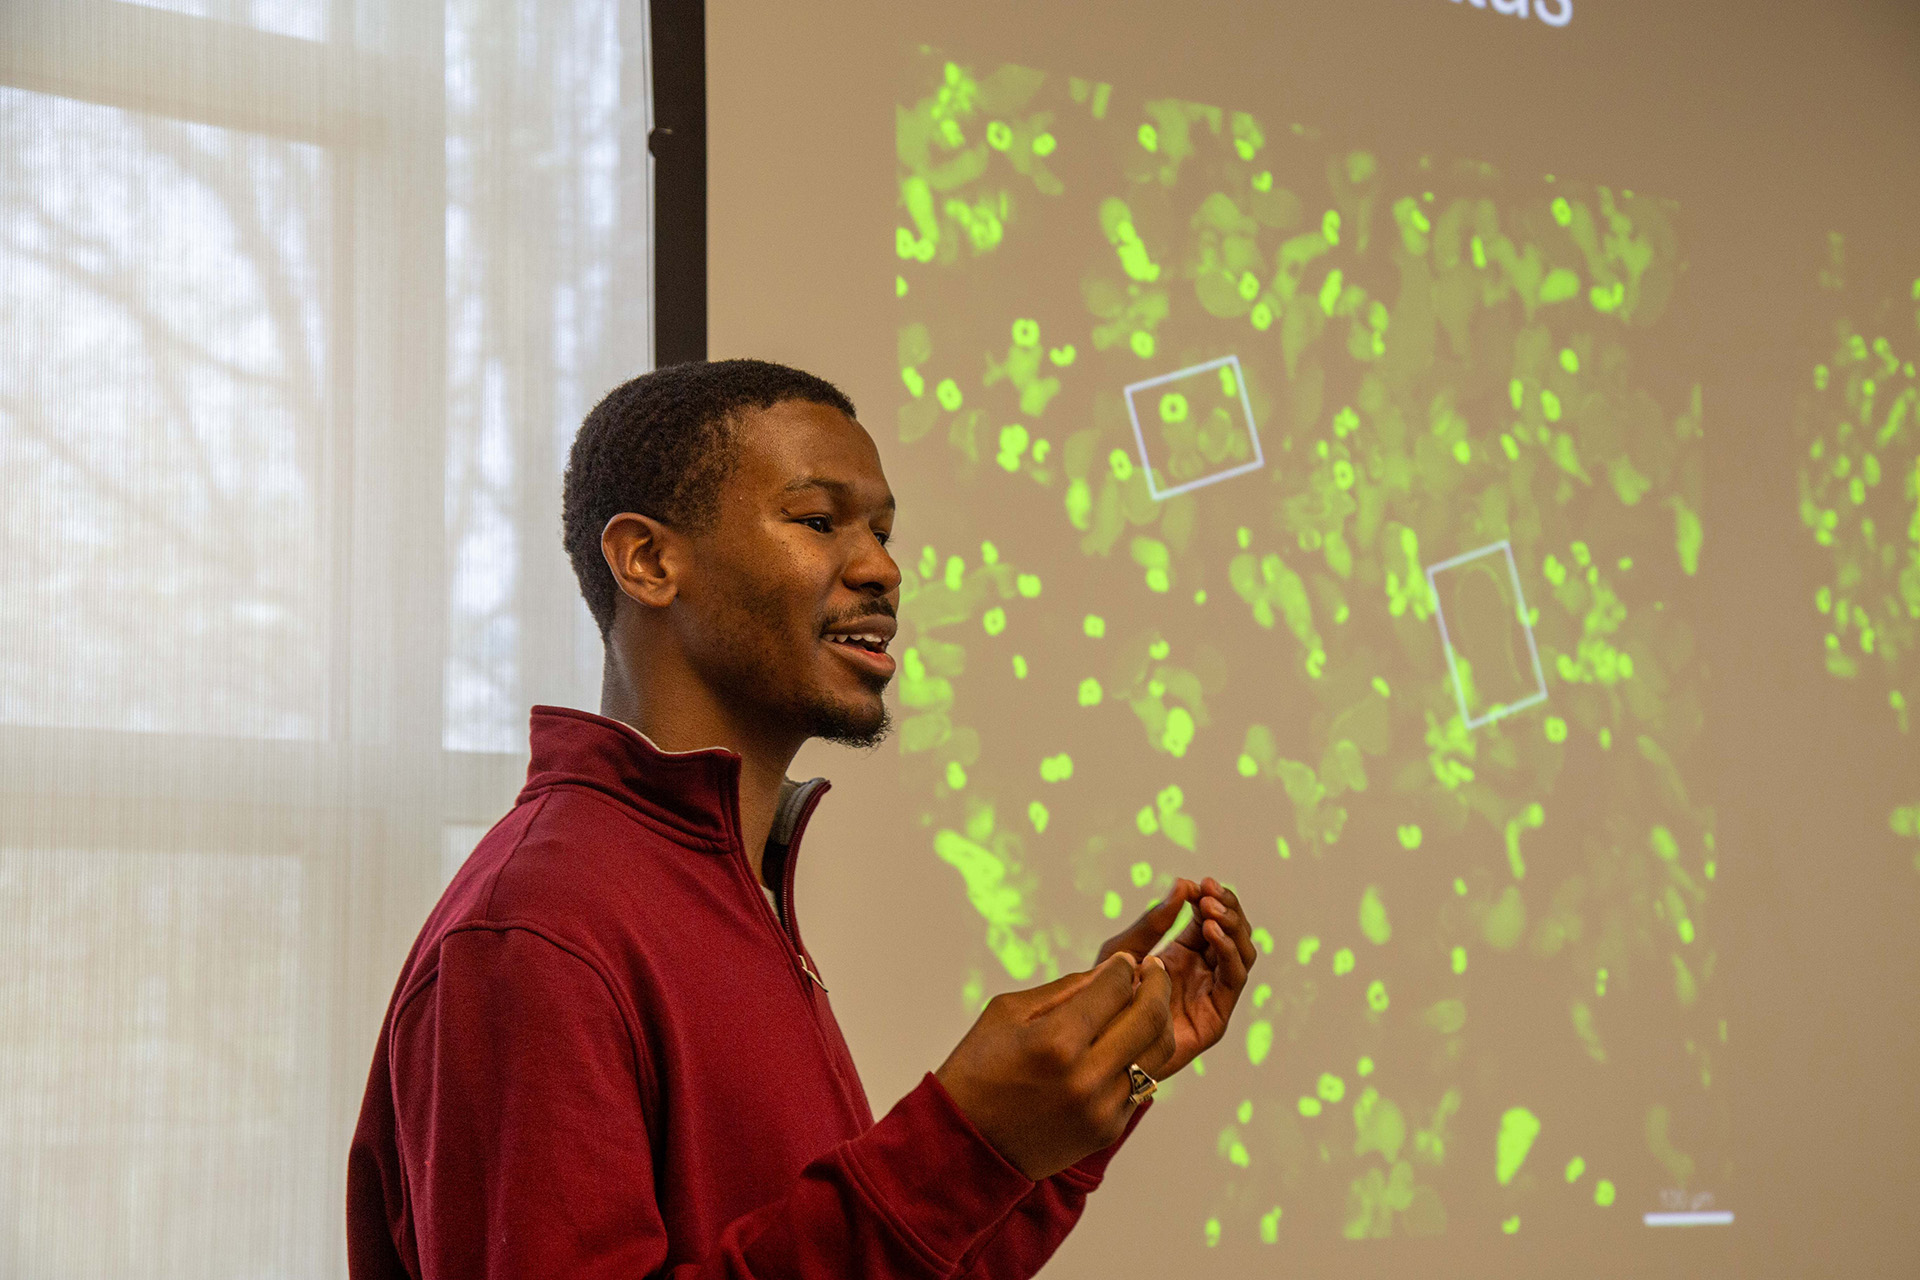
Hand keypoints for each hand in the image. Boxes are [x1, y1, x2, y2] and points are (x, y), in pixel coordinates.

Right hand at [934, 952, 1174, 1179]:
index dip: (1125, 967)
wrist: (968, 1145)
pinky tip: (1129, 1041)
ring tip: (1149, 1003)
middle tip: (1154, 970)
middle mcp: (1086, 1076)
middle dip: (1157, 984)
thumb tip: (1113, 971)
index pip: (1114, 988)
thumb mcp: (1008, 1014)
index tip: (1127, 960)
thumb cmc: (980, 1069)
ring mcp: (1102, 1108)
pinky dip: (1141, 1057)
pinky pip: (1143, 1083)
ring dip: (1159, 1020)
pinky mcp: (1108, 1129)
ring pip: (1158, 1052)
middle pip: (1150, 1017)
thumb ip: (1065, 989)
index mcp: (1056, 1041)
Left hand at [1097, 876, 1255, 1077]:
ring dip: (1232, 927)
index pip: (1213, 919)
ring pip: (1241, 954)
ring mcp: (1211, 994)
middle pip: (1233, 934)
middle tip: (1209, 892)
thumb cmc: (1105, 997)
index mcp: (1185, 952)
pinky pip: (1234, 982)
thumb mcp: (1125, 950)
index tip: (1201, 883)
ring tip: (1210, 909)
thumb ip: (1153, 922)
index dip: (1213, 898)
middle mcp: (1203, 972)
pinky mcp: (1215, 1018)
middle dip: (1227, 909)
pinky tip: (1211, 933)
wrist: (1096, 1044)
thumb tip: (1183, 884)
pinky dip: (1229, 953)